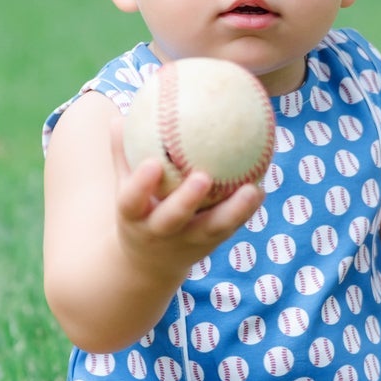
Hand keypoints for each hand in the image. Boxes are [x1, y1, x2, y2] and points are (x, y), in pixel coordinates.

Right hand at [109, 116, 262, 279]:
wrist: (149, 264)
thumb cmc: (138, 211)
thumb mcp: (124, 188)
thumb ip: (123, 155)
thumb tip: (119, 116)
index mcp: (134, 217)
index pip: (131, 201)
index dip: (141, 185)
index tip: (152, 163)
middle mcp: (159, 233)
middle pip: (172, 220)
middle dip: (187, 201)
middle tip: (203, 177)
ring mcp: (186, 242)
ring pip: (211, 229)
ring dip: (234, 211)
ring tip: (252, 189)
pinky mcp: (209, 246)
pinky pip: (229, 229)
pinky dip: (245, 211)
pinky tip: (261, 189)